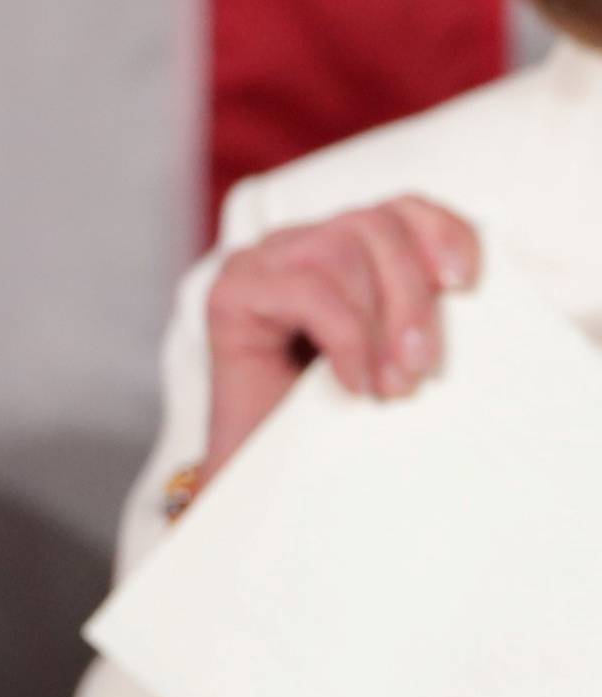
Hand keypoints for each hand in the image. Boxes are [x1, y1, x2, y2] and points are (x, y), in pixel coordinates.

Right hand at [200, 195, 480, 486]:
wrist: (264, 488)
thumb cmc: (332, 425)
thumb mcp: (394, 354)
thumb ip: (415, 308)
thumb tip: (466, 287)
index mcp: (339, 248)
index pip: (399, 208)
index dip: (441, 231)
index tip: (466, 284)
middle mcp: (295, 246)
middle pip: (374, 225)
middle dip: (411, 296)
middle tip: (423, 369)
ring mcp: (258, 265)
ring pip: (341, 250)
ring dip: (380, 321)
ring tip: (390, 385)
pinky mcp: (229, 294)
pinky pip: (308, 290)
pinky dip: (345, 337)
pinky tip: (352, 384)